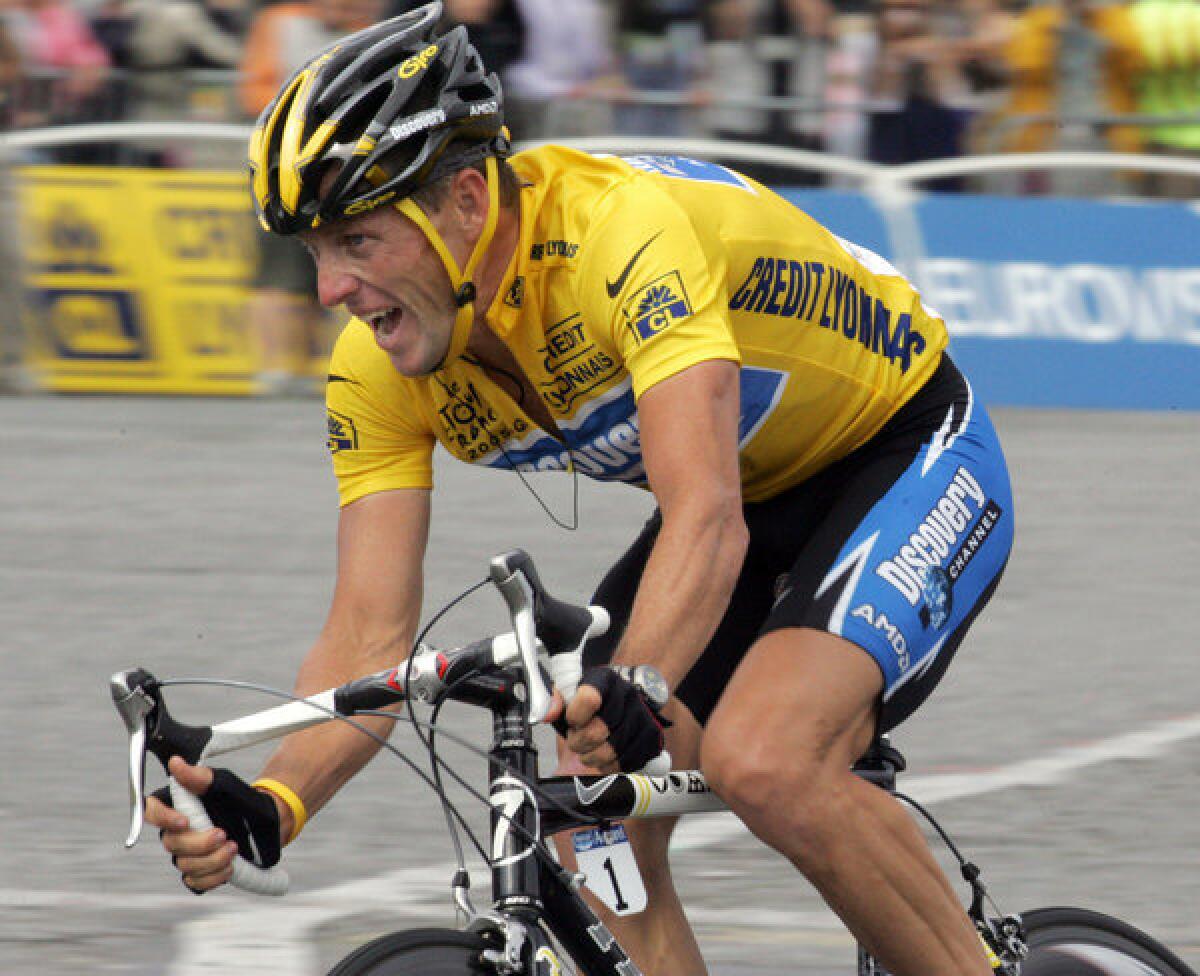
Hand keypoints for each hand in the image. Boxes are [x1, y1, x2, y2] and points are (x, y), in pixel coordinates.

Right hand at [145, 757, 281, 892]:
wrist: (265, 822)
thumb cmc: (241, 800)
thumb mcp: (224, 784)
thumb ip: (200, 777)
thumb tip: (175, 763)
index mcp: (177, 807)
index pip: (151, 811)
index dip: (162, 818)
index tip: (185, 821)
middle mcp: (176, 832)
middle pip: (172, 843)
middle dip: (199, 842)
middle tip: (223, 834)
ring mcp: (186, 854)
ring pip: (185, 865)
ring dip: (212, 860)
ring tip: (233, 848)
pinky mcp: (198, 873)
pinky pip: (195, 883)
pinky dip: (213, 877)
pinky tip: (230, 868)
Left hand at [561, 667, 667, 773]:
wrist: (618, 709)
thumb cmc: (588, 705)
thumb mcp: (567, 695)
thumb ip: (552, 701)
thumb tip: (546, 713)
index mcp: (603, 679)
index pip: (588, 699)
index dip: (575, 717)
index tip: (572, 721)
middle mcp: (627, 693)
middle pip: (597, 731)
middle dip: (580, 742)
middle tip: (577, 741)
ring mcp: (642, 715)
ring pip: (611, 751)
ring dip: (593, 757)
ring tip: (590, 750)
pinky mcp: (652, 737)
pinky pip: (628, 762)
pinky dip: (612, 766)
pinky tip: (607, 757)